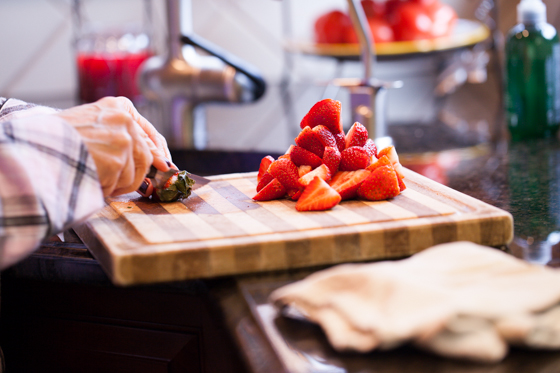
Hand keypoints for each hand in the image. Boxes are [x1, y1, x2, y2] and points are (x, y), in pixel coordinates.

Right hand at [56, 97, 171, 196]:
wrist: (35, 147)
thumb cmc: (58, 138)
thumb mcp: (91, 124)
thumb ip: (121, 134)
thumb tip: (159, 160)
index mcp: (118, 106)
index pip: (149, 133)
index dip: (158, 153)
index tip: (164, 165)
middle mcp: (124, 119)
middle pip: (146, 157)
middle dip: (139, 175)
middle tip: (135, 186)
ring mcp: (123, 139)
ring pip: (135, 174)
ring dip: (119, 184)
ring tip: (96, 179)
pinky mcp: (118, 160)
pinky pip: (122, 185)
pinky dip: (108, 190)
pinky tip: (92, 182)